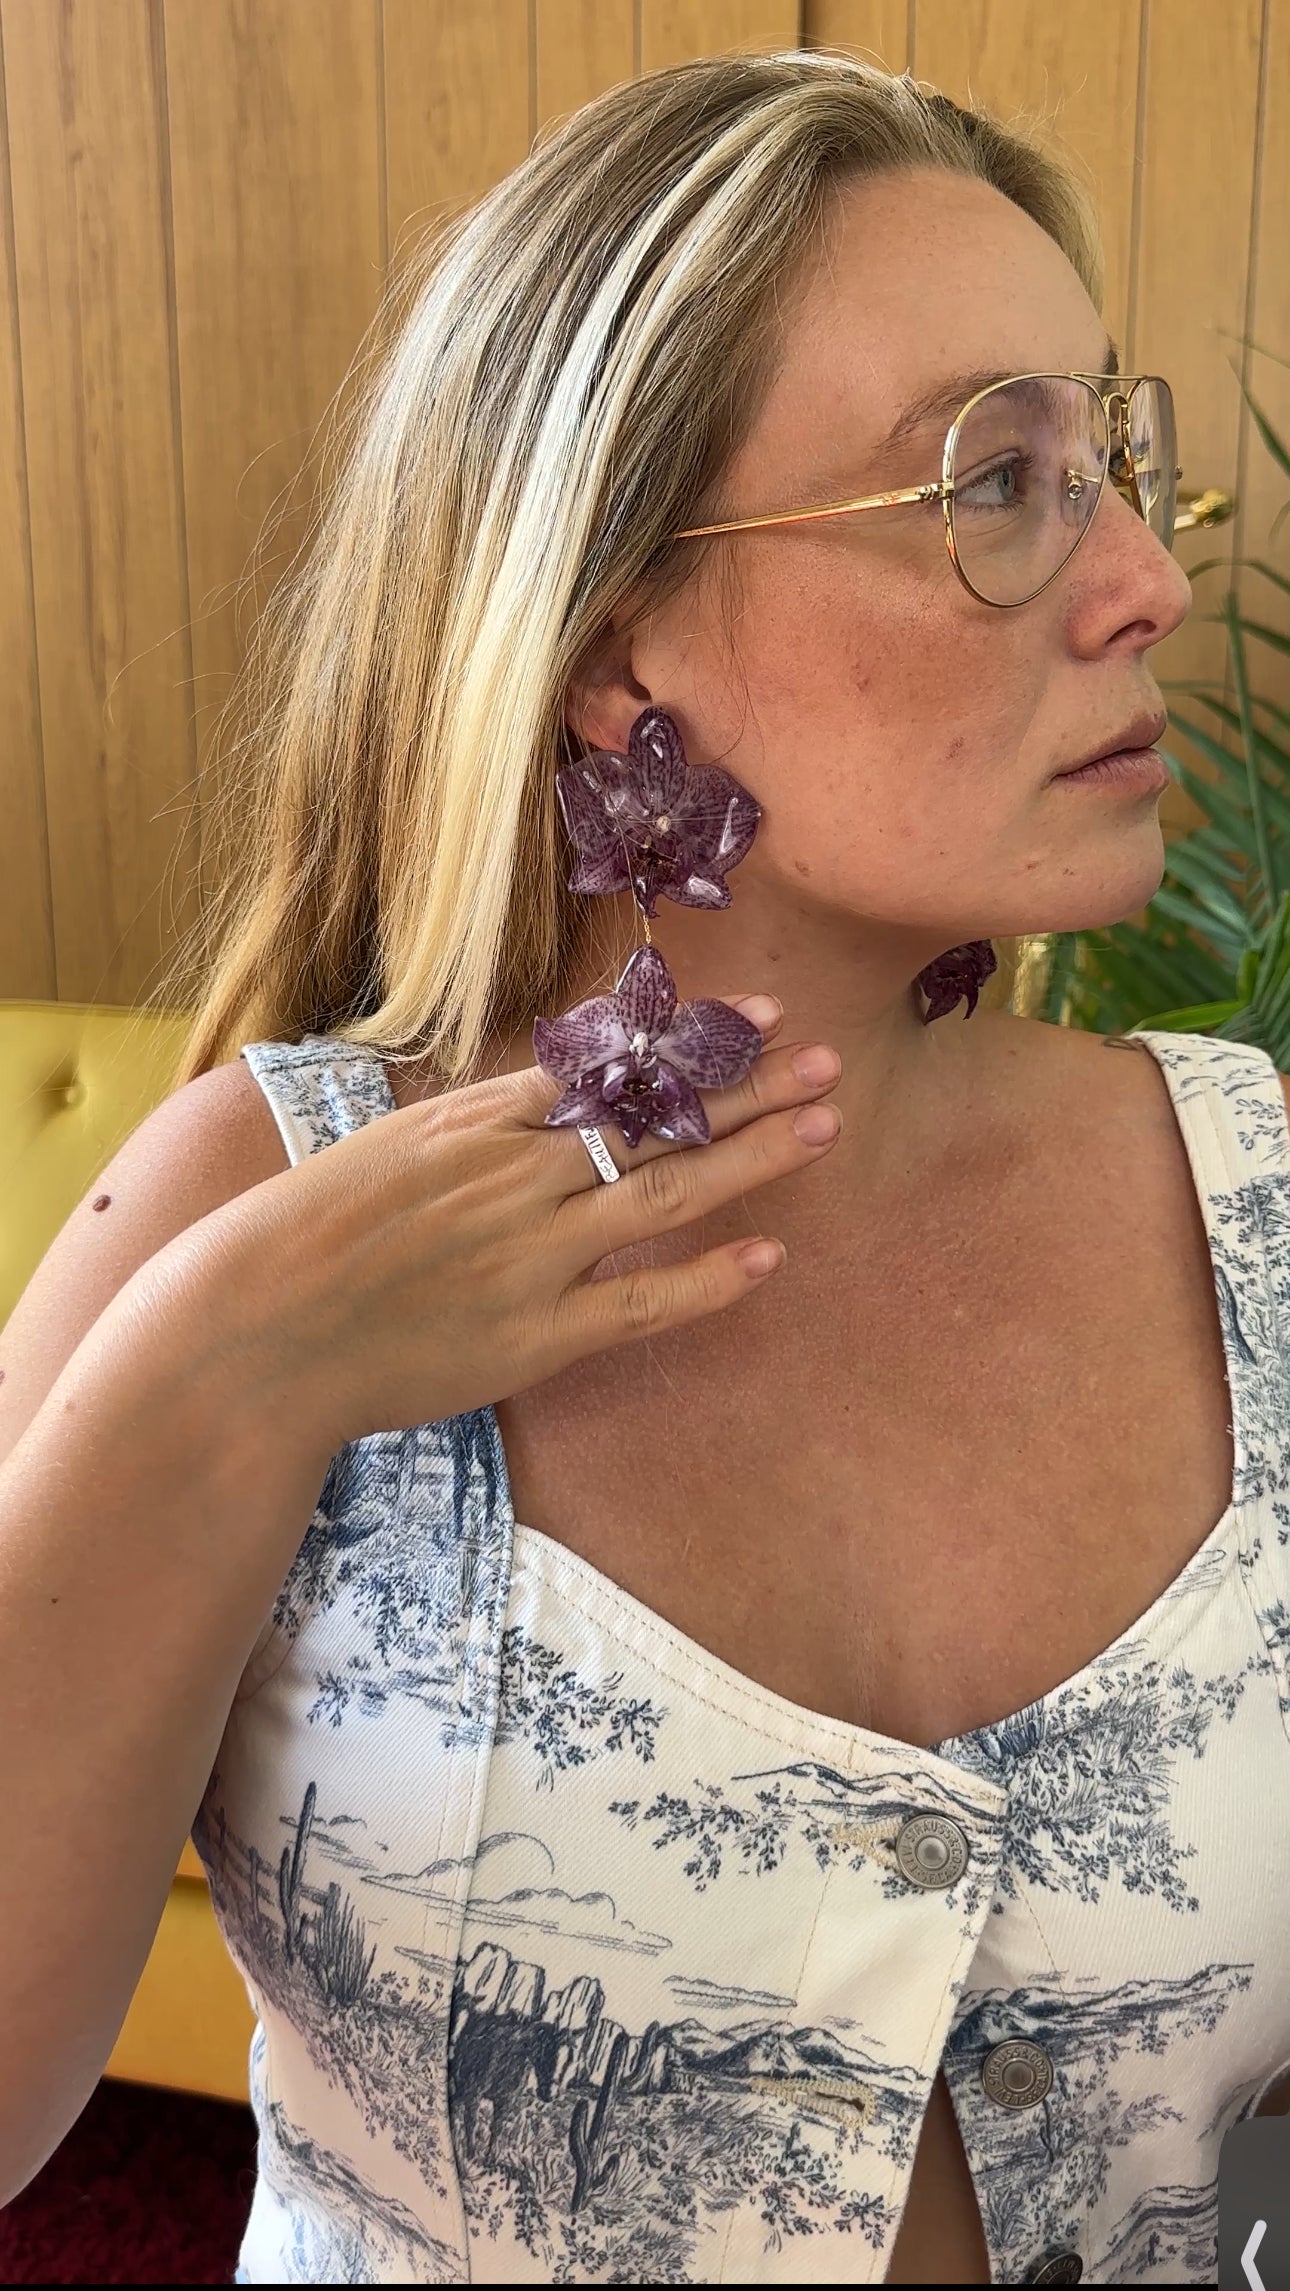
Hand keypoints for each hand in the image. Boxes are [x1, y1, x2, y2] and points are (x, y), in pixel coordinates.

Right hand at [207, 998, 841, 1445]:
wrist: (256, 1330)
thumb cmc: (313, 1232)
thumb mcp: (393, 1145)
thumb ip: (479, 1117)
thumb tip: (553, 1086)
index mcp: (481, 1123)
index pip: (614, 1067)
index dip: (697, 1040)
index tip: (764, 1012)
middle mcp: (517, 1178)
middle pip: (658, 1120)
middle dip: (751, 1084)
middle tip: (828, 1056)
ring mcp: (532, 1258)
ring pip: (666, 1196)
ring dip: (753, 1157)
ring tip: (825, 1124)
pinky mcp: (534, 1339)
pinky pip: (641, 1305)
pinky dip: (707, 1281)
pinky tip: (769, 1257)